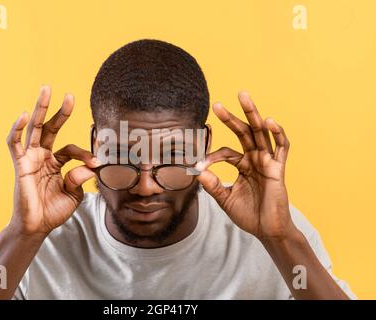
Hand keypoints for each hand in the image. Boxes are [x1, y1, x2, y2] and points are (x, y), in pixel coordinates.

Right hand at [6, 85, 99, 235]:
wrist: (37, 227)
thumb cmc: (54, 211)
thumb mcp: (74, 194)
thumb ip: (80, 179)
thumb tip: (91, 166)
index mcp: (56, 163)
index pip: (72, 149)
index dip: (85, 154)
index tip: (97, 163)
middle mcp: (43, 157)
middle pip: (50, 128)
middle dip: (60, 112)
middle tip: (70, 95)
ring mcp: (30, 159)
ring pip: (34, 129)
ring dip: (40, 109)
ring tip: (46, 89)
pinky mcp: (19, 164)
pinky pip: (15, 143)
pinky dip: (17, 129)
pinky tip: (23, 115)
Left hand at [196, 91, 295, 240]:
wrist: (266, 231)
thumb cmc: (248, 215)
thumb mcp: (225, 199)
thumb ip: (212, 185)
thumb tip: (196, 172)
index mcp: (243, 165)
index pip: (225, 152)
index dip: (211, 156)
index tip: (198, 165)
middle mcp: (255, 159)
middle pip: (243, 132)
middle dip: (231, 117)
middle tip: (217, 104)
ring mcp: (267, 162)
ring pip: (261, 133)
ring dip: (253, 114)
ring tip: (243, 96)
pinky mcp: (278, 168)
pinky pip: (281, 147)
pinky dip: (278, 133)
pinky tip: (269, 121)